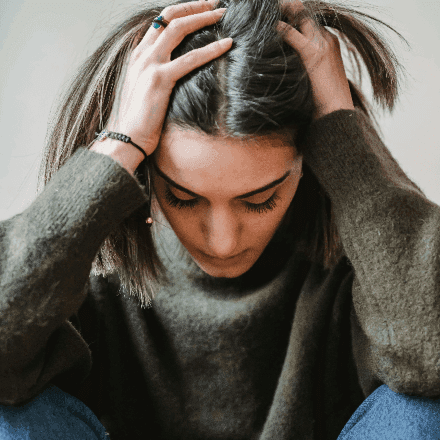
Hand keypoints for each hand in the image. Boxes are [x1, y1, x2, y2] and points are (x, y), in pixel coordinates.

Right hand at [106, 0, 231, 155]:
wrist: (127, 137)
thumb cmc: (139, 119)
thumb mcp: (144, 89)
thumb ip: (155, 73)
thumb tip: (173, 70)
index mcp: (138, 55)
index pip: (160, 22)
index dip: (182, 11)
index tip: (201, 8)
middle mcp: (142, 54)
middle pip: (170, 17)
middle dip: (195, 6)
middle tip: (216, 4)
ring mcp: (149, 65)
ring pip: (179, 29)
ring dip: (203, 18)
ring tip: (223, 15)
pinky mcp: (159, 80)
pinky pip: (190, 59)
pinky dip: (211, 49)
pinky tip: (227, 44)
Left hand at [276, 0, 353, 120]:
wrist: (337, 110)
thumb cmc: (326, 98)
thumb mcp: (317, 74)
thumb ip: (307, 62)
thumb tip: (290, 60)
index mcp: (330, 42)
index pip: (311, 20)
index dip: (296, 14)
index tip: (282, 10)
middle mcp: (327, 39)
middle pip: (307, 15)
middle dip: (290, 8)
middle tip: (275, 4)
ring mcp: (322, 45)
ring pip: (301, 19)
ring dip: (285, 12)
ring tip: (270, 8)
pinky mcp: (313, 55)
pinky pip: (294, 35)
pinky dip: (282, 29)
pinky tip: (272, 26)